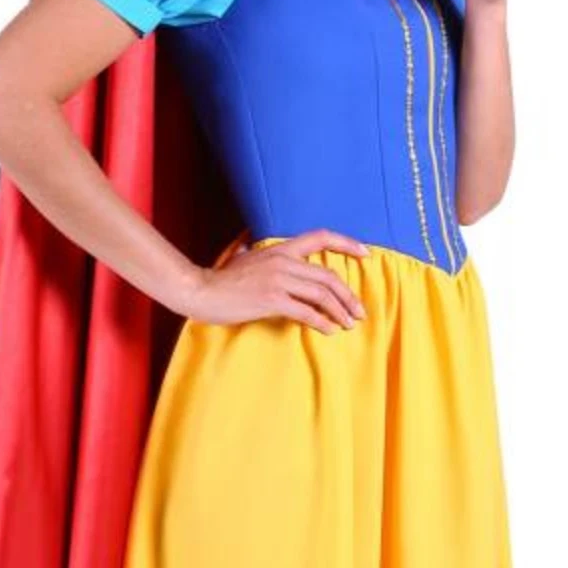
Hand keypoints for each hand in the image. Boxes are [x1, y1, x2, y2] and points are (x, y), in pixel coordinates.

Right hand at [182, 228, 369, 332]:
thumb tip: (247, 241)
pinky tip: (329, 331)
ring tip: (349, 324)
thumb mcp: (240, 256)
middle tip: (360, 311)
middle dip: (349, 296)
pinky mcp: (272, 299)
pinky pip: (306, 311)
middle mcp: (283, 260)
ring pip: (321, 294)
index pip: (321, 237)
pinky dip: (322, 322)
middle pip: (328, 275)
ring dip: (340, 311)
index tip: (366, 254)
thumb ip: (250, 248)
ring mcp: (278, 279)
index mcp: (279, 248)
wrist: (201, 291)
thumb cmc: (220, 279)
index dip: (347, 243)